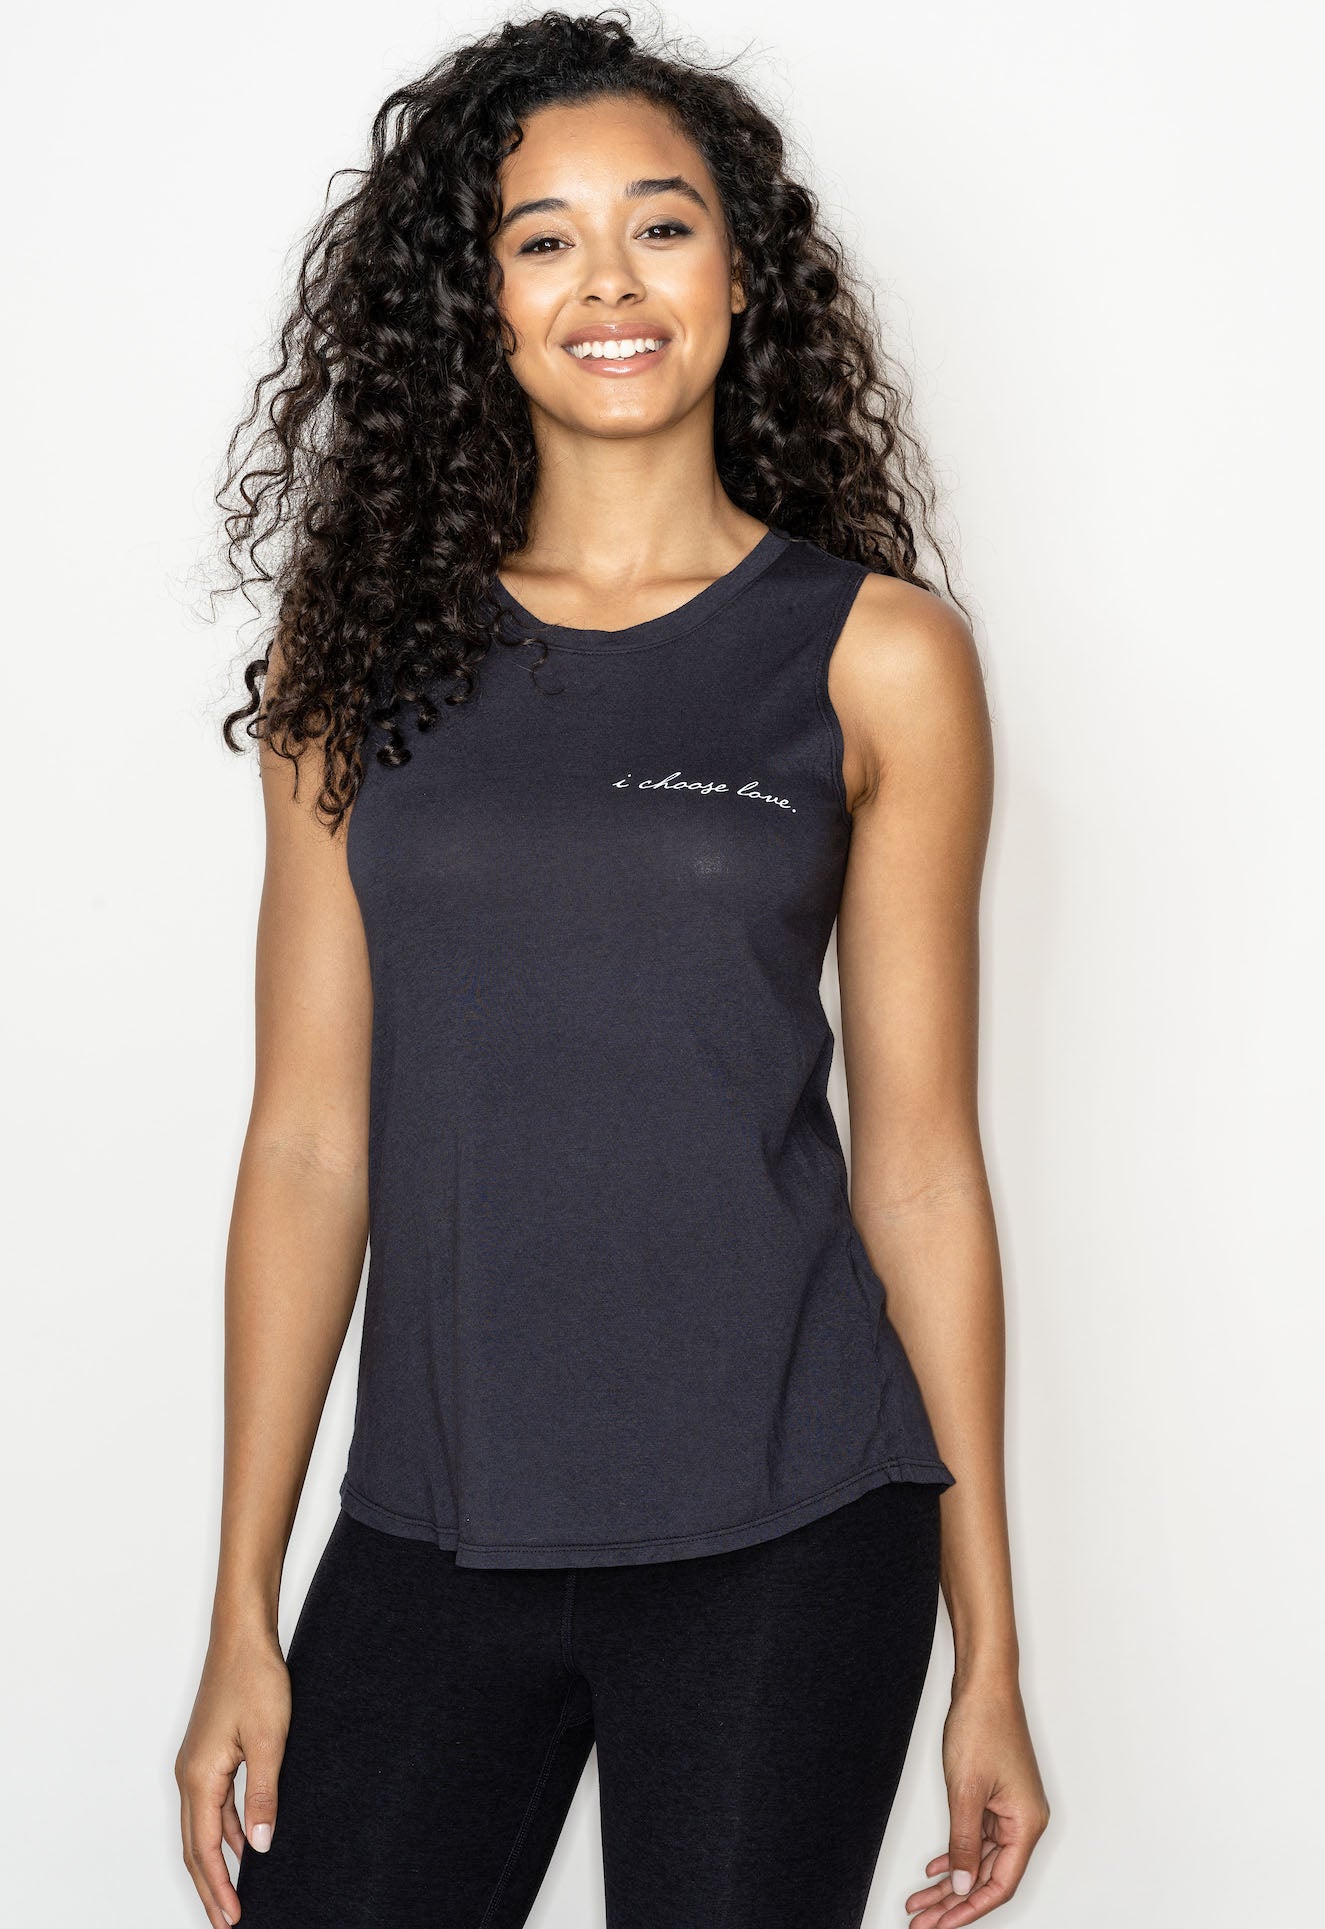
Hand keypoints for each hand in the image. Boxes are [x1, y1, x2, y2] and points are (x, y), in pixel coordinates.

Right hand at [175, 1623, 291, 1925]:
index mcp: (199, 1777)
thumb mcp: (269, 1740)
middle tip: (228, 1921)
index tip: (232, 1918)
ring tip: (235, 1893)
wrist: (242, 1635)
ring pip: (203, 1827)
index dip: (218, 1887)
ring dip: (217, 1861)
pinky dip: (225, 1831)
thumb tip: (260, 1847)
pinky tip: (244, 1841)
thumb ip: (263, 1795)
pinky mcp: (209, 1752)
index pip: (204, 1849)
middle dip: (211, 1887)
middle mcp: (190, 1774)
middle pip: (196, 1846)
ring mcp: (197, 1763)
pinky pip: (213, 1804)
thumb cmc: (254, 1678)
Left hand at [904, 1673, 1049, 1924]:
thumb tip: (962, 1886)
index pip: (1000, 1884)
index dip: (969, 1910)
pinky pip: (976, 1837)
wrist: (983, 1683)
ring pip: (979, 1858)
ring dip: (950, 1881)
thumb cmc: (983, 1725)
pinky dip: (955, 1852)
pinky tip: (936, 1868)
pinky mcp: (996, 1795)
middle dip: (953, 1902)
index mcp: (1026, 1824)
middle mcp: (1023, 1820)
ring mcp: (1010, 1808)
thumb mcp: (966, 1791)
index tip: (941, 1925)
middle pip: (988, 1876)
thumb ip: (964, 1843)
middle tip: (922, 1921)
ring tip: (920, 1901)